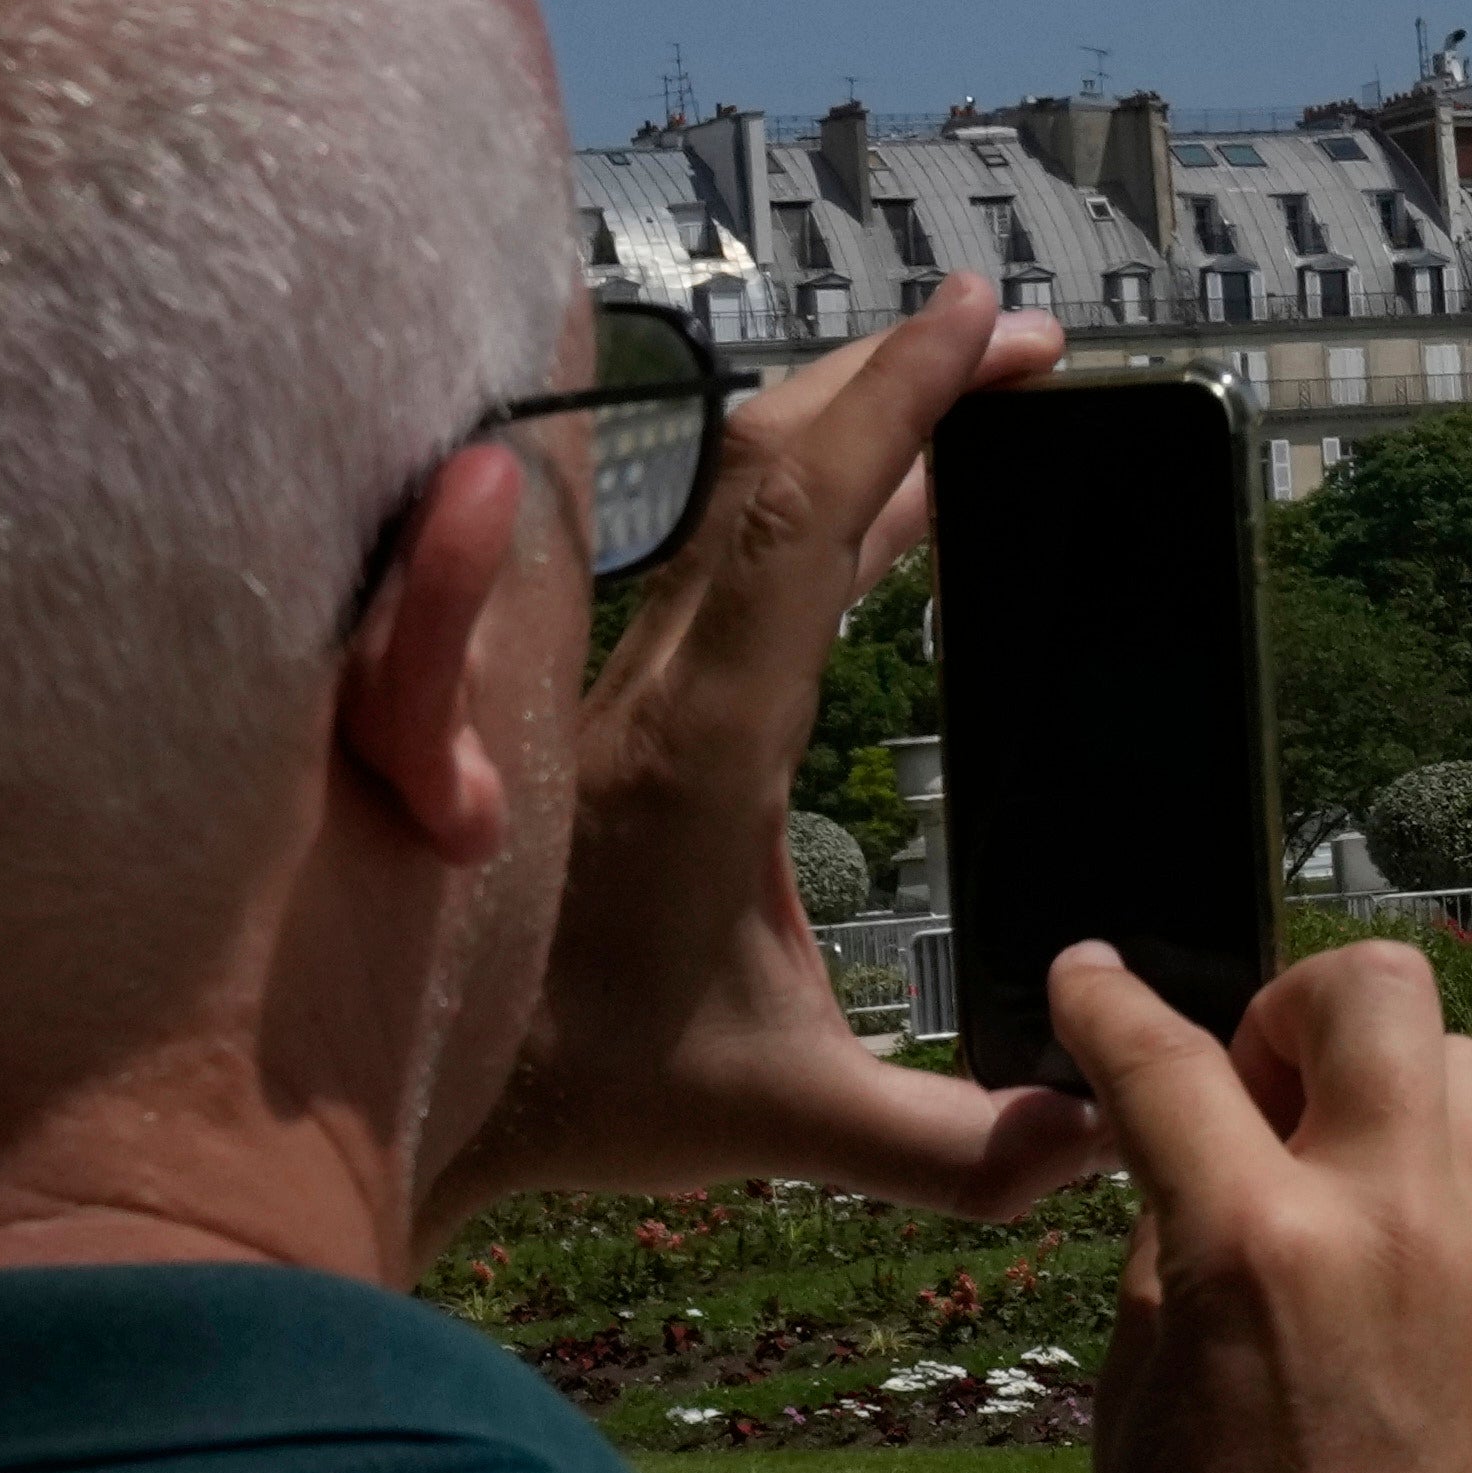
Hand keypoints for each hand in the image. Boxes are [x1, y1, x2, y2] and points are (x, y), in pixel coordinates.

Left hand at [436, 290, 1114, 1234]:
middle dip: (893, 378)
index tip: (982, 321)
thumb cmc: (574, 1094)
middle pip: (763, 465)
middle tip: (1013, 337)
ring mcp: (614, 681)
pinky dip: (807, 500)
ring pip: (726, 496)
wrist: (375, 1092)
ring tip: (965, 400)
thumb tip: (1096, 1139)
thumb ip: (949, 1152)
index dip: (897, 403)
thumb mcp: (781, 1120)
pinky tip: (885, 515)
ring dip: (846, 424)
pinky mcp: (600, 699)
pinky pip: (712, 552)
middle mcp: (652, 683)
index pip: (801, 519)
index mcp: (705, 745)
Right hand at [1046, 937, 1471, 1472]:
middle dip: (1298, 1007)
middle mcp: (1395, 1227)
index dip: (1106, 1001)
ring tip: (1333, 1179)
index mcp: (1254, 1248)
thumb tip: (1189, 1137)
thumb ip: (1169, 1237)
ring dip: (1386, 1094)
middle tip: (1257, 1087)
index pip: (1166, 1058)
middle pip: (1378, 991)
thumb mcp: (1140, 1393)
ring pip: (1468, 1070)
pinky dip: (1454, 1186)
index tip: (1090, 976)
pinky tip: (1404, 1261)